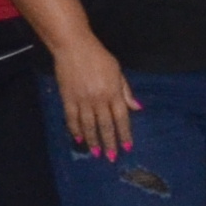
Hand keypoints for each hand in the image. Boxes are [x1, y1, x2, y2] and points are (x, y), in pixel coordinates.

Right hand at [54, 39, 138, 157]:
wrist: (73, 47)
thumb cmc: (99, 57)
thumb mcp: (117, 71)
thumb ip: (126, 91)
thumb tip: (137, 108)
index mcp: (113, 92)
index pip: (121, 118)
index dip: (124, 133)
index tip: (127, 147)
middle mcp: (99, 99)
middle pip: (106, 125)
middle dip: (110, 143)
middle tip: (111, 157)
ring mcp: (82, 100)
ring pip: (89, 125)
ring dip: (93, 140)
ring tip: (96, 153)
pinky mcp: (68, 99)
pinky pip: (72, 118)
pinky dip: (75, 130)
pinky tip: (79, 139)